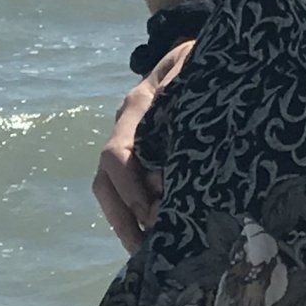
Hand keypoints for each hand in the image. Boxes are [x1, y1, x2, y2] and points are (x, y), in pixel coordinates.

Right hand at [92, 38, 191, 251]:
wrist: (197, 53)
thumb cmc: (200, 57)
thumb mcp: (194, 58)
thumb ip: (182, 75)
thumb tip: (167, 97)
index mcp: (136, 106)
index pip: (117, 153)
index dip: (130, 185)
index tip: (153, 209)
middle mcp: (125, 128)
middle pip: (105, 180)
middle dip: (123, 215)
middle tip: (147, 245)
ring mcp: (128, 143)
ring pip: (109, 190)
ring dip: (125, 223)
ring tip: (146, 253)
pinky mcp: (139, 156)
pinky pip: (125, 191)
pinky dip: (134, 216)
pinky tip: (153, 239)